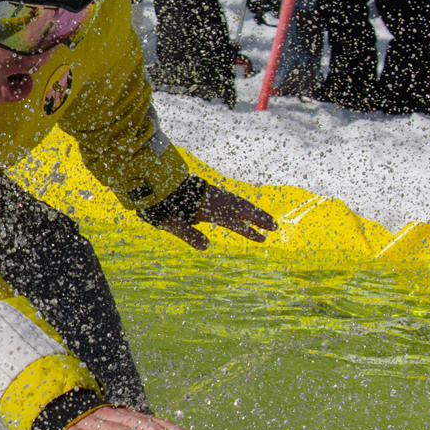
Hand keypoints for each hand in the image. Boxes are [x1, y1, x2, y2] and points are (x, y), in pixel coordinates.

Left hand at [152, 183, 277, 250]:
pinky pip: (231, 197)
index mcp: (206, 207)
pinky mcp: (208, 191)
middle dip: (258, 218)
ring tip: (268, 220)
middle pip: (241, 207)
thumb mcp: (171, 223)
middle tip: (275, 227)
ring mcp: (212, 193)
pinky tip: (247, 210)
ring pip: (238, 201)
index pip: (232, 221)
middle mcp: (212, 198)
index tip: (262, 238)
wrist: (153, 181)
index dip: (247, 230)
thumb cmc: (162, 205)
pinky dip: (243, 204)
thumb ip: (189, 234)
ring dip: (253, 210)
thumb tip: (206, 248)